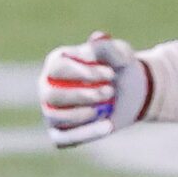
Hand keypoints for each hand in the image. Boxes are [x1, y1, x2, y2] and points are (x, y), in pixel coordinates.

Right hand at [40, 33, 151, 147]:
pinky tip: (108, 128)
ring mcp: (51, 112)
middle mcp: (47, 88)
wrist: (130, 94)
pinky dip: (85, 134)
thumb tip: (96, 38)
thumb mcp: (120, 55)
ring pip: (55, 117)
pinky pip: (64, 138)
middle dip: (80, 95)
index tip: (110, 74)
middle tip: (110, 91)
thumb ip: (108, 47)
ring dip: (80, 115)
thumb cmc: (120, 69)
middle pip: (51, 95)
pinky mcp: (60, 134)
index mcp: (55, 64)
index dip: (81, 72)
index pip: (57, 68)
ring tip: (106, 110)